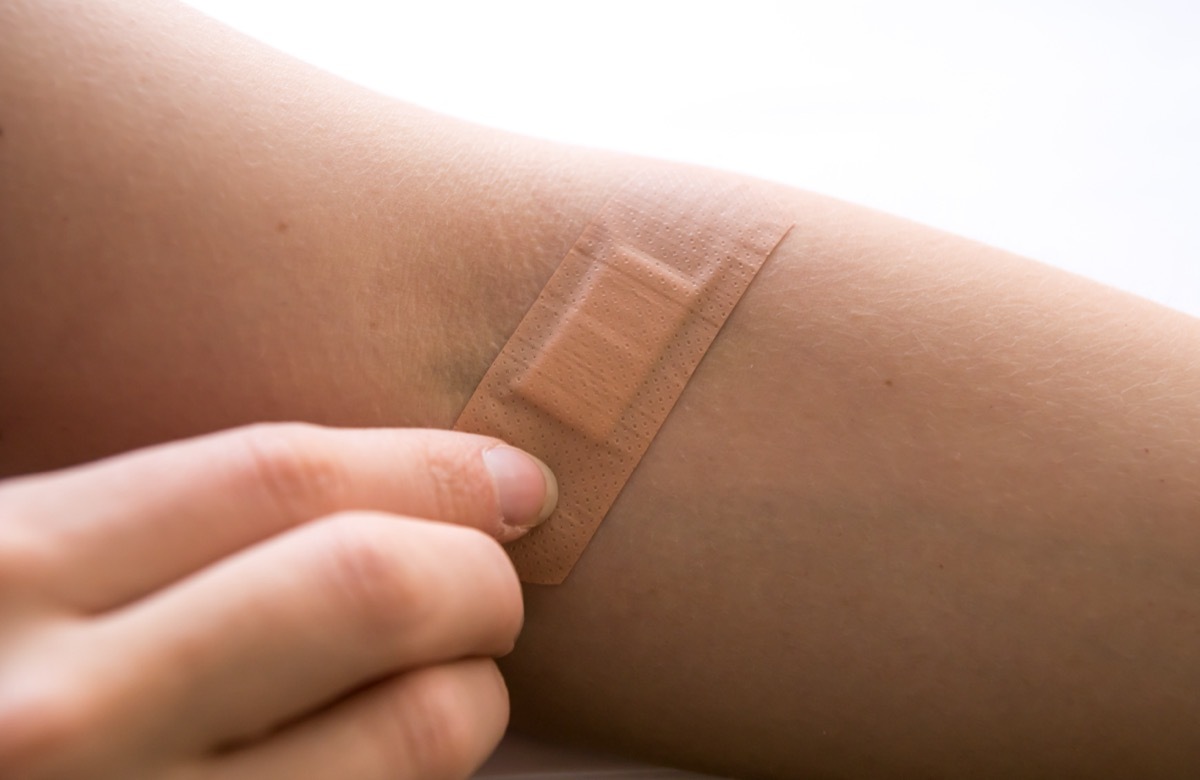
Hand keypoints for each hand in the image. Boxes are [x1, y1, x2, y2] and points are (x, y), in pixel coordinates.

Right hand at [0, 424, 556, 779]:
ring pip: (406, 738)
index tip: (511, 478)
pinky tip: (385, 761)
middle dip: (476, 578)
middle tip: (491, 586)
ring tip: (453, 682)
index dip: (429, 466)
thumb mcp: (9, 572)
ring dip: (471, 696)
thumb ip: (151, 537)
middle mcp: (59, 714)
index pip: (282, 479)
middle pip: (367, 590)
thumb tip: (391, 503)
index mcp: (6, 574)